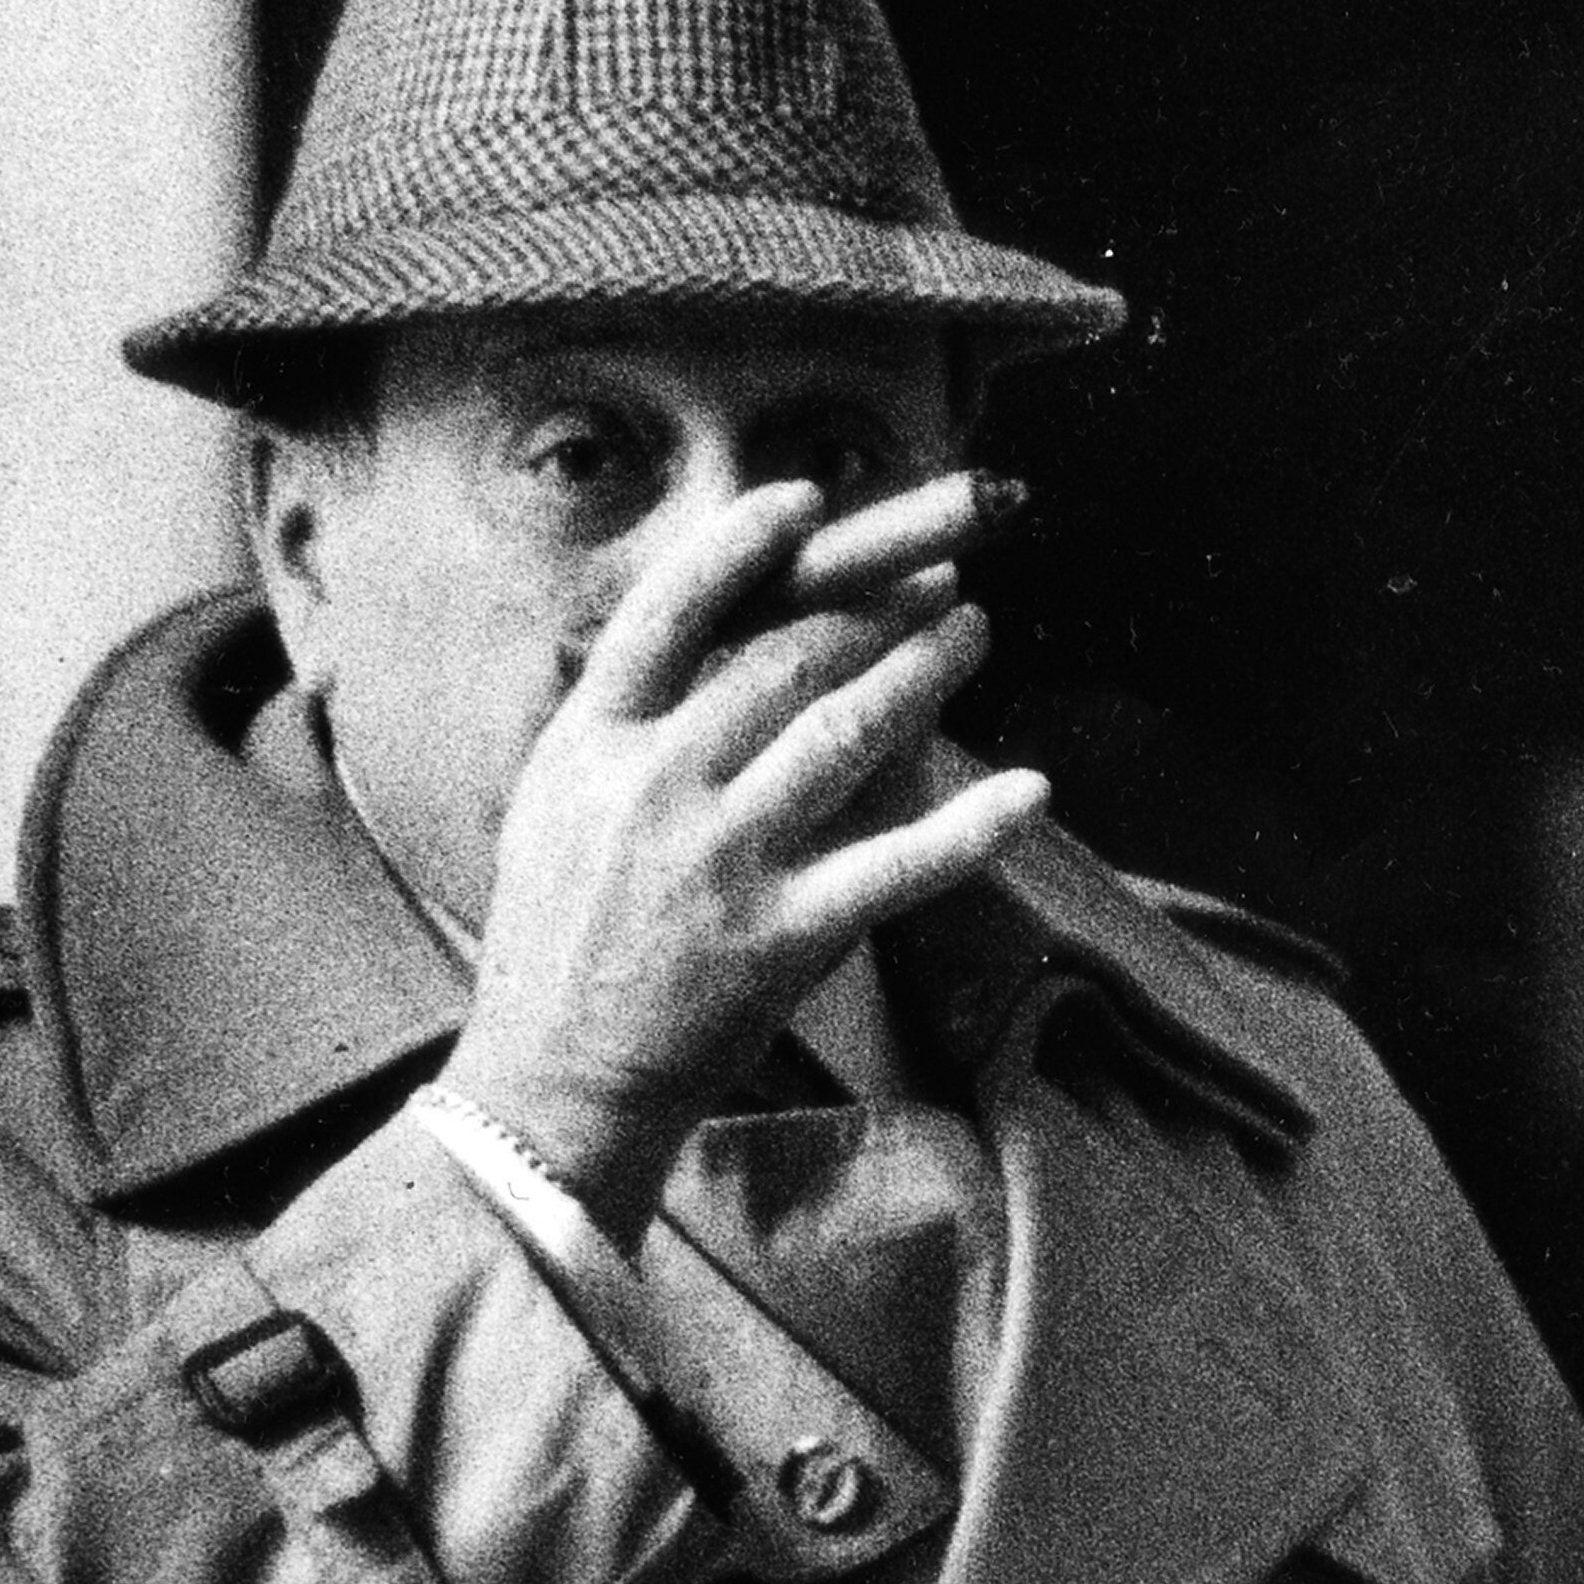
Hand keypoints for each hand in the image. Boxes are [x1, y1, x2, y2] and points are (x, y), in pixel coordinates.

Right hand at [450, 472, 1047, 1239]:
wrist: (551, 1084)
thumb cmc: (555, 947)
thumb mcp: (552, 809)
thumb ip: (619, 723)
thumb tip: (693, 641)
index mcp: (592, 744)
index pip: (670, 608)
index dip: (741, 543)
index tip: (807, 499)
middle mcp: (656, 785)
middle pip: (785, 656)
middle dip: (875, 601)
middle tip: (938, 572)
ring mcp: (722, 861)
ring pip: (848, 732)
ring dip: (926, 669)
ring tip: (973, 631)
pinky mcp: (781, 938)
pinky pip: (898, 866)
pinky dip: (973, 827)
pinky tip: (1032, 790)